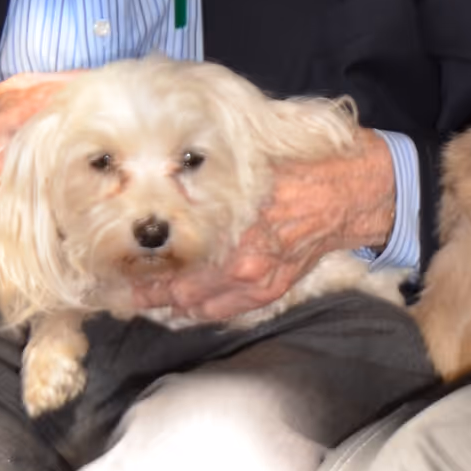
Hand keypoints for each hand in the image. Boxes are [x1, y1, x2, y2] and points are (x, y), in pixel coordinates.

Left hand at [130, 132, 397, 324]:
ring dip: (170, 304)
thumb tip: (166, 176)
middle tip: (125, 286)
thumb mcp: (251, 159)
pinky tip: (184, 306)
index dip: (142, 262)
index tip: (120, 261)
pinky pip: (224, 311)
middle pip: (177, 287)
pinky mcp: (271, 290)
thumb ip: (208, 175)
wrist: (351, 192)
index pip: (172, 255)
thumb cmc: (301, 168)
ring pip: (197, 304)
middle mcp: (239, 259)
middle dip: (148, 289)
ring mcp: (255, 279)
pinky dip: (201, 310)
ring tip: (145, 299)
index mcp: (230, 222)